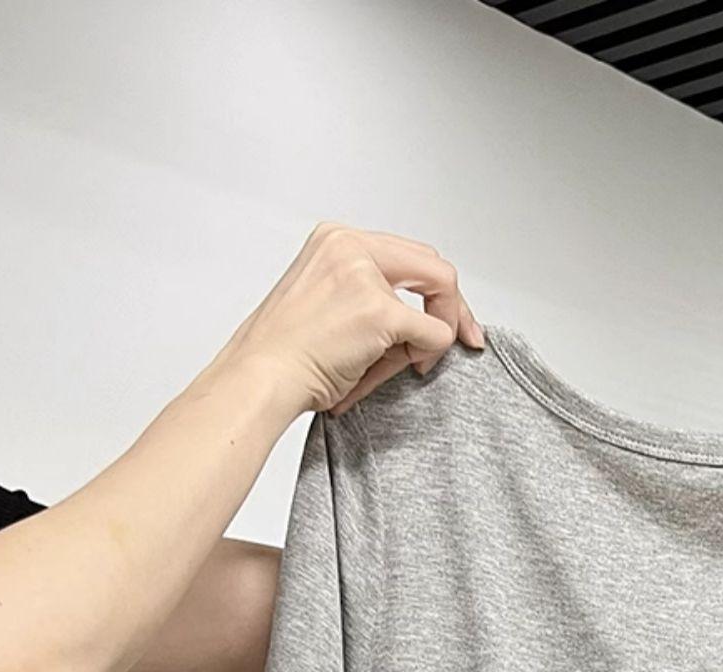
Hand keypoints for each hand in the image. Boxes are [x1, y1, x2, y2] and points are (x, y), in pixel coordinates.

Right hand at [212, 222, 484, 417]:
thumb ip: (374, 293)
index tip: (452, 322)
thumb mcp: (330, 301)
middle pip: (435, 267)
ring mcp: (363, 276)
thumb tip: (429, 316)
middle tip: (464, 339)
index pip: (410, 255)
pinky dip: (425, 355)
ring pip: (440, 297)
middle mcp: (349, 245)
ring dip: (428, 338)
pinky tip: (392, 371)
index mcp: (335, 240)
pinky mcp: (378, 311)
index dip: (438, 291)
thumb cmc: (287, 355)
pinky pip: (433, 335)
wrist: (259, 380)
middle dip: (455, 308)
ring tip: (395, 364)